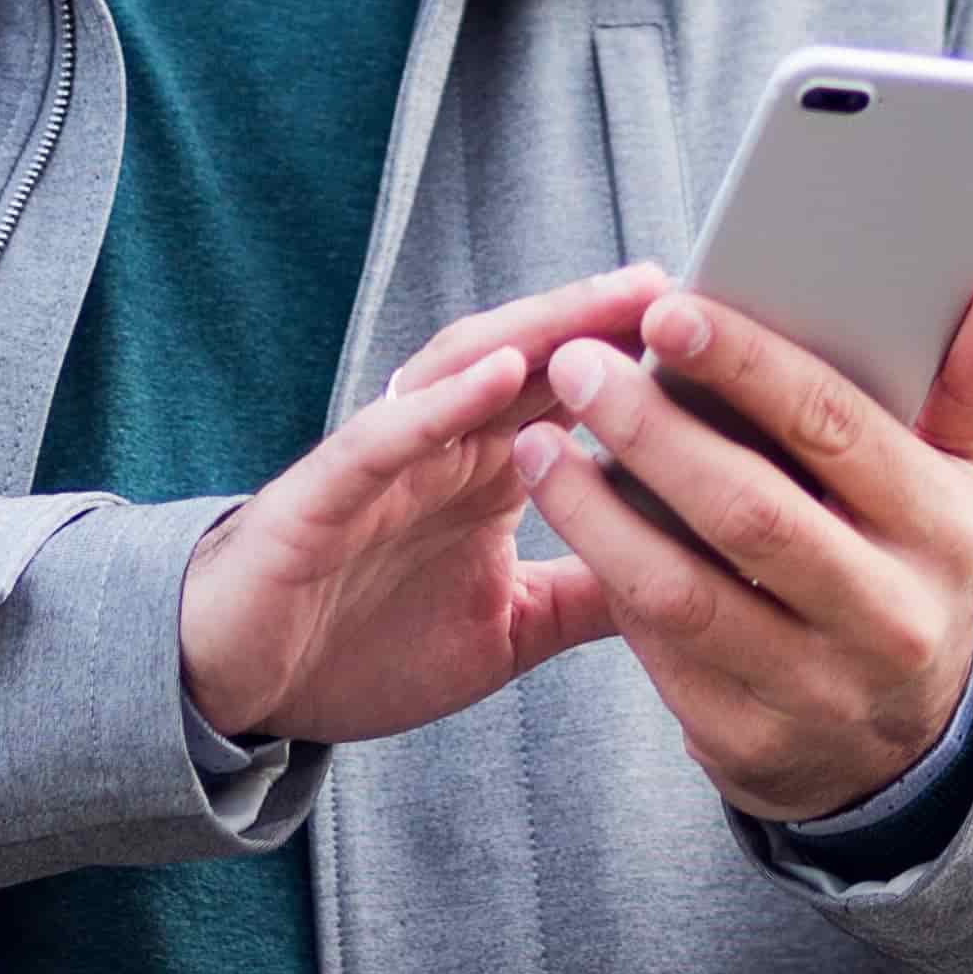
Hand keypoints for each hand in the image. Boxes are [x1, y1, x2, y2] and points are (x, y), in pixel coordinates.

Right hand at [176, 266, 663, 744]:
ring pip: (467, 373)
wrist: (241, 687)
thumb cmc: (362, 644)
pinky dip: (444, 399)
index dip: (643, 365)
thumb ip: (589, 595)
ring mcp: (385, 463)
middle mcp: (442, 451)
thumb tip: (697, 581)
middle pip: (533, 362)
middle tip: (688, 286)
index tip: (730, 340)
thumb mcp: (511, 630)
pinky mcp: (327, 493)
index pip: (575, 398)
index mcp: (487, 477)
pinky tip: (500, 371)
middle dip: (607, 320)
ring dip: (540, 332)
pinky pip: (387, 435)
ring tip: (612, 303)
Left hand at [511, 276, 972, 823]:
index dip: (746, 367)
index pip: (834, 430)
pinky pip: (659, 653)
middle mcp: (885, 616)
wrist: (904, 748)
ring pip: (683, 593)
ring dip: (595, 514)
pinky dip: (605, 583)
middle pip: (748, 512)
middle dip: (651, 432)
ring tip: (538, 444)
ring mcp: (816, 689)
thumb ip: (967, 384)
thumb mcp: (955, 485)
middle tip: (577, 365)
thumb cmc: (909, 566)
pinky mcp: (749, 742)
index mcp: (937, 531)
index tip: (665, 312)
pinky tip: (567, 525)